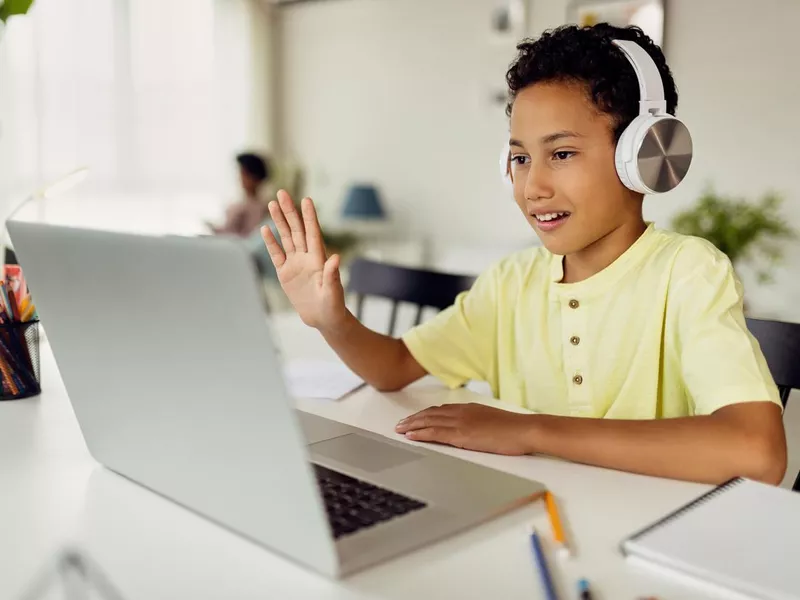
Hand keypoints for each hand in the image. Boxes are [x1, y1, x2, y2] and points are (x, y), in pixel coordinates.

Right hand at [261, 190, 346, 330]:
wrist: (323, 318)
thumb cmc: (333, 306)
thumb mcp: (333, 292)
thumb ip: (332, 275)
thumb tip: (336, 258)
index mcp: (319, 259)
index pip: (313, 233)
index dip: (309, 217)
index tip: (306, 199)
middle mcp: (307, 257)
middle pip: (296, 229)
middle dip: (289, 211)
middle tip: (281, 193)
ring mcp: (295, 263)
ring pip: (285, 237)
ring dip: (279, 221)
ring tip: (272, 204)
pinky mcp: (285, 273)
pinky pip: (276, 254)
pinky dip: (271, 242)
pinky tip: (265, 229)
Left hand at [395, 403, 535, 455]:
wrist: (524, 430)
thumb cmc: (514, 429)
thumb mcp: (493, 422)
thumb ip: (479, 422)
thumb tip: (473, 429)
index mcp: (469, 409)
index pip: (441, 410)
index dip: (425, 414)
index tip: (415, 418)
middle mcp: (462, 412)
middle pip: (430, 414)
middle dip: (413, 419)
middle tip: (400, 423)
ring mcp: (460, 422)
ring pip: (428, 422)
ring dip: (412, 425)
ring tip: (399, 429)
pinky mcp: (461, 435)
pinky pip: (434, 432)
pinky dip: (420, 433)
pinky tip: (410, 435)